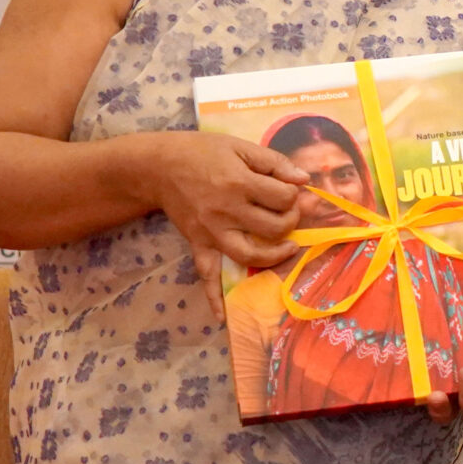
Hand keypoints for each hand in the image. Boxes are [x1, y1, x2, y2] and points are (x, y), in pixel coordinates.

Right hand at [147, 133, 307, 319]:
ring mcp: (212, 231)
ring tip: (288, 248)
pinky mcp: (198, 242)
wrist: (158, 166)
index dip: (294, 194)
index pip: (283, 198)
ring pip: (250, 255)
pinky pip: (206, 274)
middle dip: (291, 221)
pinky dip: (213, 297)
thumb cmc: (202, 152)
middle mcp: (227, 211)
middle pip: (274, 228)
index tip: (290, 190)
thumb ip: (274, 162)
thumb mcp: (240, 146)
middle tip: (290, 213)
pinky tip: (222, 317)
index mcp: (240, 183)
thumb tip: (304, 180)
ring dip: (274, 256)